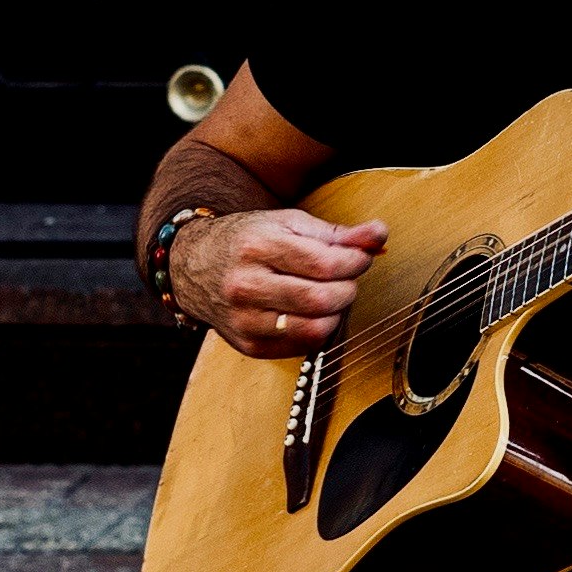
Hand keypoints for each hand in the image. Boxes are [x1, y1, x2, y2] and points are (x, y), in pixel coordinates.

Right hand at [172, 205, 387, 355]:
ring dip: (336, 314)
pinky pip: (302, 347)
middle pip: (321, 299)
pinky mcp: (248, 345)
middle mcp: (246, 286)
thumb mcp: (287, 224)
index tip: (361, 259)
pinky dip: (318, 331)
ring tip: (330, 297)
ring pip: (315, 329)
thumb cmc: (246, 241)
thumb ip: (336, 232)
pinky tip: (312, 314)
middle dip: (347, 290)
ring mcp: (245, 320)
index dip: (355, 263)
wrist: (193, 267)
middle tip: (346, 280)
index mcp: (257, 247)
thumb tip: (378, 235)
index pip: (324, 263)